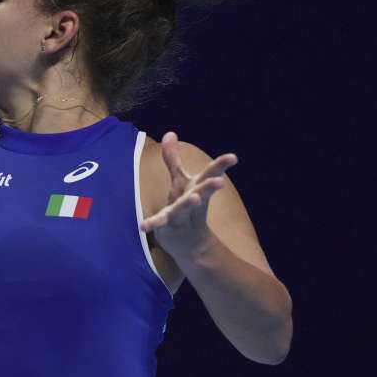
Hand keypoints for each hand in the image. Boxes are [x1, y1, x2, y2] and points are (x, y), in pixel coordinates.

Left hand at [140, 132, 236, 256]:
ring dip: (190, 203)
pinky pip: (159, 224)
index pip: (211, 174)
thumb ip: (173, 158)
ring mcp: (181, 215)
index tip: (233, 157)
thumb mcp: (180, 180)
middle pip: (202, 191)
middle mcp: (193, 200)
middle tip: (221, 182)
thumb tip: (169, 132)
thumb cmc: (186, 206)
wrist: (189, 243)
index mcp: (197, 187)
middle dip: (210, 186)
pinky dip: (152, 224)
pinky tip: (143, 226)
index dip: (221, 165)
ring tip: (195, 198)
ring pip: (185, 208)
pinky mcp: (167, 226)